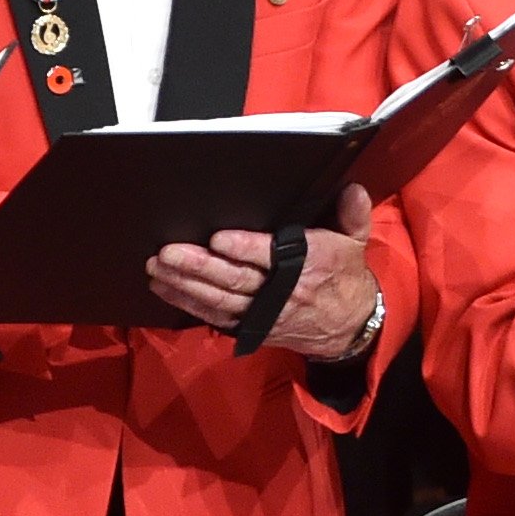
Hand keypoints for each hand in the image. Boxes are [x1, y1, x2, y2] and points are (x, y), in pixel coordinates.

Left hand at [145, 181, 380, 354]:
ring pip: (217, 299)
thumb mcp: (356, 241)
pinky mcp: (250, 325)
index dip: (243, 248)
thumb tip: (351, 188)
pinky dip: (187, 303)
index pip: (270, 256)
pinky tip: (165, 288)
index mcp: (308, 265)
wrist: (347, 327)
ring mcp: (262, 311)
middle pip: (234, 280)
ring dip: (185, 284)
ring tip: (157, 268)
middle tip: (169, 252)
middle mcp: (280, 291)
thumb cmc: (345, 275)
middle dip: (199, 266)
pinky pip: (214, 316)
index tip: (218, 238)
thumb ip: (353, 213)